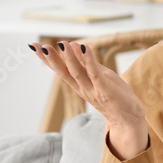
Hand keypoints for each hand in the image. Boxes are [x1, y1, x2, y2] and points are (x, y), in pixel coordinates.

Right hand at [30, 40, 145, 128]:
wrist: (129, 118)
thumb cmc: (115, 96)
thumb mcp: (99, 77)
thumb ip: (87, 64)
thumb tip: (74, 45)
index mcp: (79, 85)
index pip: (60, 70)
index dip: (46, 59)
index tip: (34, 46)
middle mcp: (82, 88)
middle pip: (63, 72)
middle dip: (51, 59)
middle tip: (40, 46)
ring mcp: (93, 90)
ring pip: (77, 72)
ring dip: (69, 58)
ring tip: (62, 44)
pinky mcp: (105, 89)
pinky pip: (95, 74)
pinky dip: (90, 61)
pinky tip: (85, 48)